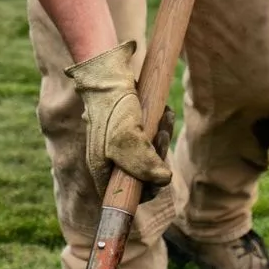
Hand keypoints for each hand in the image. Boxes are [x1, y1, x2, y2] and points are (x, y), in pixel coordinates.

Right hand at [65, 42, 172, 198]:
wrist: (109, 72)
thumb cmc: (113, 105)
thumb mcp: (128, 136)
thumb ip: (144, 163)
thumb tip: (165, 180)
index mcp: (102, 168)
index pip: (126, 196)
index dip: (145, 190)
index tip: (158, 177)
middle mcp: (111, 160)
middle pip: (142, 176)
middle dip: (158, 158)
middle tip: (160, 136)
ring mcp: (121, 145)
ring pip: (150, 155)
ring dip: (162, 138)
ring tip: (164, 118)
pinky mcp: (132, 130)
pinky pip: (152, 138)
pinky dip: (162, 127)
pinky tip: (165, 112)